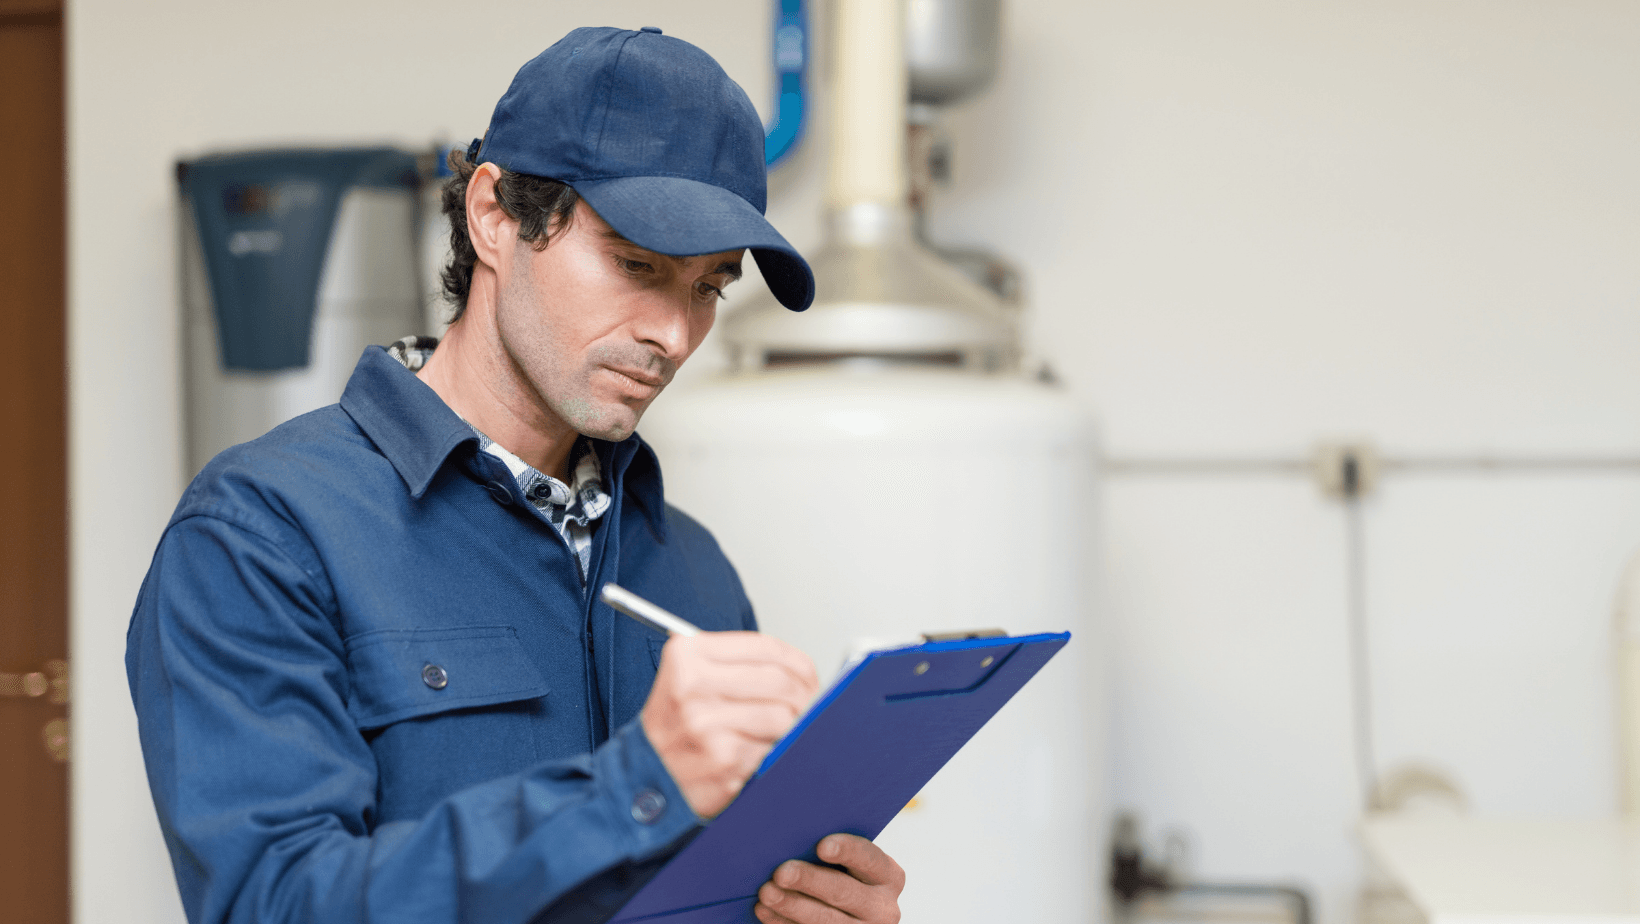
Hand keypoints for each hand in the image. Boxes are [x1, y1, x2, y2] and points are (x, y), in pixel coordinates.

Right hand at [640, 632, 818, 817]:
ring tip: (781, 732)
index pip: (765, 648)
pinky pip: (772, 749)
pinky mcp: (723, 758)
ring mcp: (707, 723)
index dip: (797, 663)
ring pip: (783, 717)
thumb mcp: (690, 678)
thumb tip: (799, 671)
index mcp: (687, 655)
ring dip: (792, 728)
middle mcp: (693, 685)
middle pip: (780, 681)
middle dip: (804, 696)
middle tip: (808, 707)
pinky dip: (773, 753)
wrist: (643, 776)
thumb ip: (736, 665)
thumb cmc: (674, 728)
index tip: (807, 676)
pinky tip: (758, 754)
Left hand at [755, 834, 904, 923]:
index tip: (821, 846)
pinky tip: (765, 911)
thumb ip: (832, 848)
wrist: (847, 913)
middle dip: (810, 880)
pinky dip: (783, 922)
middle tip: (780, 872)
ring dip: (792, 905)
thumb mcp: (849, 864)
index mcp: (889, 876)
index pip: (870, 858)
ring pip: (826, 920)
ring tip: (765, 893)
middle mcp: (884, 907)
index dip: (847, 850)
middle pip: (844, 892)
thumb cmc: (840, 873)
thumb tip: (797, 827)